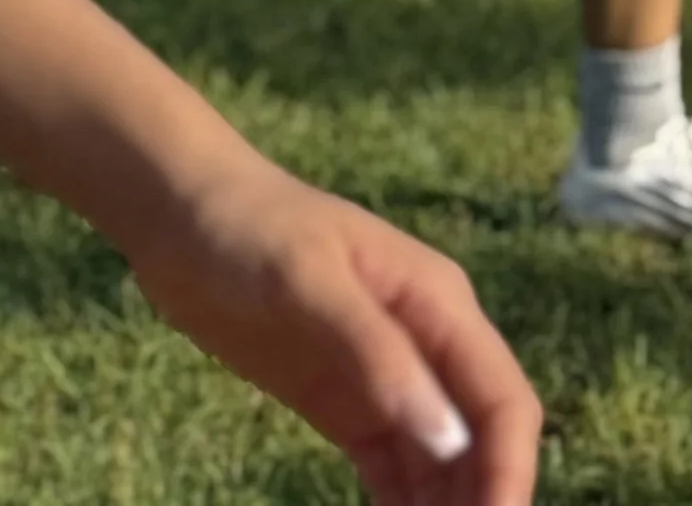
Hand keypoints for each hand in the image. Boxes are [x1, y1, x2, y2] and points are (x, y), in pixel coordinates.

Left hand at [130, 155, 541, 505]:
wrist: (180, 215)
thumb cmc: (249, 229)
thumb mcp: (308, 280)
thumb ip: (377, 353)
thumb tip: (448, 438)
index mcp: (438, 303)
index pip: (502, 401)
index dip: (511, 473)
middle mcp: (427, 345)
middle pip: (480, 443)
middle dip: (481, 502)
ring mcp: (388, 380)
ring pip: (442, 466)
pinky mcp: (348, 407)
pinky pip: (395, 472)